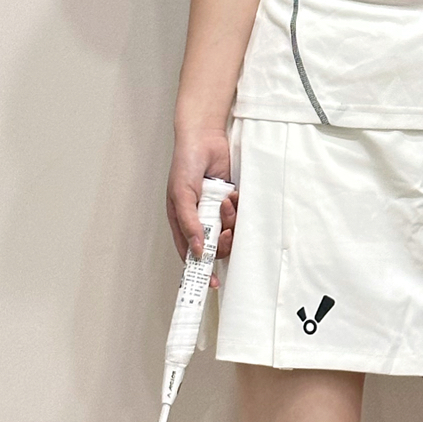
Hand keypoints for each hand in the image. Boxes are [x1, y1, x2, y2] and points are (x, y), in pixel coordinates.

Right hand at [166, 131, 237, 283]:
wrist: (204, 138)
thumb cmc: (185, 164)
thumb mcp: (182, 195)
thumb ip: (189, 223)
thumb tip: (197, 250)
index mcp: (182, 222)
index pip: (190, 253)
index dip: (199, 269)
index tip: (210, 283)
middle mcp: (199, 220)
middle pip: (215, 246)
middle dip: (223, 241)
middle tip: (226, 229)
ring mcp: (216, 211)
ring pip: (229, 232)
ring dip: (231, 221)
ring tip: (227, 202)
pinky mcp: (231, 202)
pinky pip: (240, 216)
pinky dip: (238, 209)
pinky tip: (232, 195)